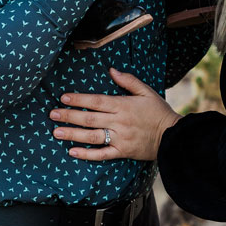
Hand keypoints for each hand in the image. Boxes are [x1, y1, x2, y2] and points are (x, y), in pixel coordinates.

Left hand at [49, 69, 179, 160]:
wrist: (173, 136)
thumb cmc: (159, 112)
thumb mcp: (146, 91)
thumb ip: (128, 81)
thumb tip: (111, 71)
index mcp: (123, 105)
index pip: (96, 101)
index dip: (79, 99)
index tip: (64, 98)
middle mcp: (119, 122)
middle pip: (90, 118)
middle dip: (69, 116)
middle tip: (52, 114)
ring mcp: (120, 138)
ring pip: (92, 137)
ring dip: (73, 134)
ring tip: (56, 132)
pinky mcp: (122, 152)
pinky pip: (102, 155)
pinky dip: (87, 154)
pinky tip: (72, 152)